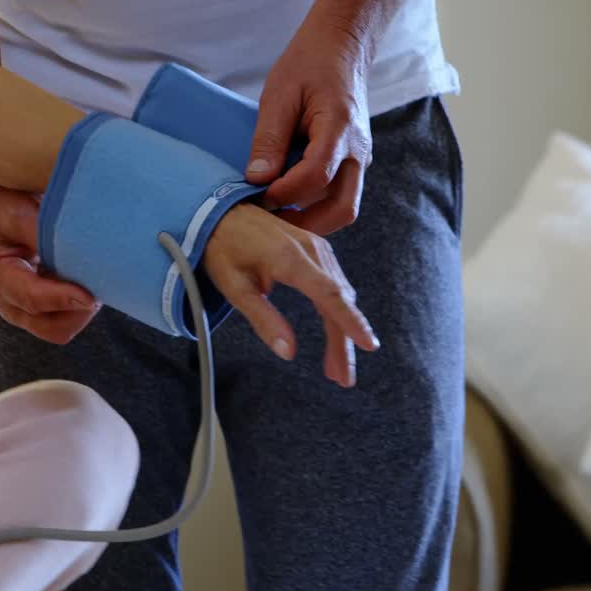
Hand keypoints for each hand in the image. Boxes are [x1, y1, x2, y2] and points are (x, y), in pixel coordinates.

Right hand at [0, 176, 100, 343]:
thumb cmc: (4, 204)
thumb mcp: (19, 214)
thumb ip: (44, 236)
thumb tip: (80, 256)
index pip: (33, 300)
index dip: (65, 299)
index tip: (91, 295)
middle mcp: (9, 301)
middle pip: (53, 329)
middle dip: (79, 311)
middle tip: (97, 281)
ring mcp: (26, 308)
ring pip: (65, 327)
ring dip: (83, 307)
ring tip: (91, 274)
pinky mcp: (43, 306)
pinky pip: (69, 317)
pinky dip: (82, 302)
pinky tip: (85, 275)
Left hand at [204, 204, 378, 386]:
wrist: (222, 212)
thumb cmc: (224, 248)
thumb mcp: (235, 288)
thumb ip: (263, 319)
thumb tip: (287, 353)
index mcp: (291, 259)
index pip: (330, 295)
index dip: (351, 322)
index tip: (368, 344)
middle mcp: (312, 251)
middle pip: (339, 302)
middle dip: (344, 343)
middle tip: (343, 378)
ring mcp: (318, 248)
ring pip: (340, 296)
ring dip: (341, 332)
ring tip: (337, 367)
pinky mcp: (318, 250)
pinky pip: (335, 284)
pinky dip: (338, 312)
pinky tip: (335, 334)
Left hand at [246, 15, 372, 236]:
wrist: (342, 48)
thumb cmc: (310, 63)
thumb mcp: (279, 95)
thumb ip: (269, 139)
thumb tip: (256, 179)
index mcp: (339, 128)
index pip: (317, 177)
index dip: (286, 192)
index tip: (259, 193)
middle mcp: (358, 151)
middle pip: (343, 209)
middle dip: (306, 224)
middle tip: (270, 221)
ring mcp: (360, 159)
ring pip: (344, 208)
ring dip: (311, 218)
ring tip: (276, 211)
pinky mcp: (354, 163)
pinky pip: (339, 195)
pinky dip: (315, 206)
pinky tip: (288, 198)